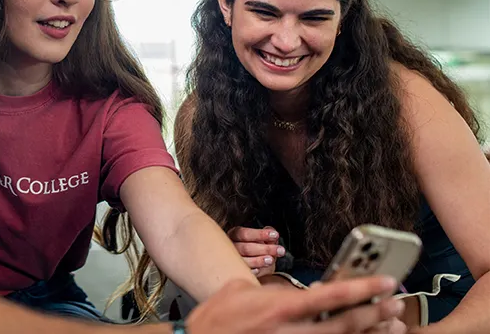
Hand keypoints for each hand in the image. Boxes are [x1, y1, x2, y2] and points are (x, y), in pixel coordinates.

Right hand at [184, 277, 404, 333]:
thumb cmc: (213, 320)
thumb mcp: (237, 291)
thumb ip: (266, 288)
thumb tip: (283, 289)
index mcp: (277, 308)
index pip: (329, 295)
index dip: (361, 288)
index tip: (384, 281)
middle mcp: (288, 332)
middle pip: (343, 325)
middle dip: (374, 314)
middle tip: (397, 303)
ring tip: (391, 325)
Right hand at [227, 226, 284, 276]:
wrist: (253, 264)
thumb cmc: (256, 248)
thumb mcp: (262, 239)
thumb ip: (266, 234)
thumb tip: (271, 230)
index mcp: (235, 234)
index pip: (245, 233)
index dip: (260, 234)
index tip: (275, 235)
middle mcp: (231, 246)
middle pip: (246, 247)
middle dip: (265, 249)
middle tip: (280, 250)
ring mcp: (231, 260)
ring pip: (244, 260)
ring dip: (259, 260)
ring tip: (271, 260)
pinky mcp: (235, 271)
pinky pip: (243, 272)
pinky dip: (252, 271)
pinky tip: (260, 269)